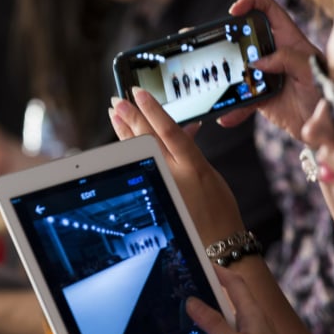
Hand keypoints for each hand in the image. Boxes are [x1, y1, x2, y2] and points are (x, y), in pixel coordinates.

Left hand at [109, 89, 244, 245]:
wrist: (219, 240)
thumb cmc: (219, 207)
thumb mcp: (210, 173)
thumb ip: (191, 152)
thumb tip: (180, 131)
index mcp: (194, 165)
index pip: (170, 130)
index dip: (152, 110)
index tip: (138, 93)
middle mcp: (176, 174)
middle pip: (148, 139)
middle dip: (130, 116)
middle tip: (117, 100)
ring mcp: (163, 186)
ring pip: (139, 153)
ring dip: (124, 131)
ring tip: (115, 114)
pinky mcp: (156, 196)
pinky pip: (140, 168)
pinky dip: (131, 152)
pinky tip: (123, 141)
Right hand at [185, 268, 333, 333]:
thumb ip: (212, 323)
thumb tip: (192, 301)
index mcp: (252, 312)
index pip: (234, 282)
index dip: (218, 270)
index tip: (200, 264)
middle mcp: (254, 321)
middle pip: (230, 300)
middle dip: (211, 297)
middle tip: (190, 294)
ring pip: (228, 325)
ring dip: (213, 329)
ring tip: (194, 329)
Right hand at [216, 0, 322, 138]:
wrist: (329, 126)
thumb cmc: (329, 94)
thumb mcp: (313, 71)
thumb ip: (288, 59)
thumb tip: (258, 62)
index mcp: (289, 41)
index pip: (268, 11)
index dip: (251, 4)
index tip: (235, 11)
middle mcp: (275, 56)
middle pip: (246, 39)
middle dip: (228, 40)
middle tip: (213, 46)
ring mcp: (266, 77)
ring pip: (239, 70)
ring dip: (225, 77)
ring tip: (212, 82)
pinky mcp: (261, 99)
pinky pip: (242, 102)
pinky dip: (233, 110)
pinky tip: (225, 116)